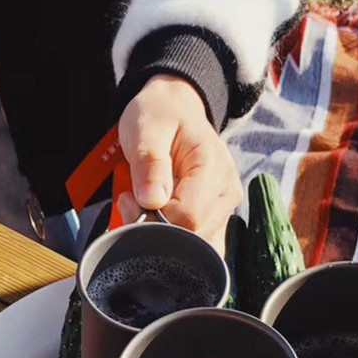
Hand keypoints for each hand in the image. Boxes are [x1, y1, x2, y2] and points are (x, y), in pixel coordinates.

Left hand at [117, 75, 242, 253]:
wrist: (175, 110)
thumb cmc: (160, 116)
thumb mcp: (145, 128)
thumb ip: (148, 163)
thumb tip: (152, 201)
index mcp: (213, 167)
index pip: (188, 217)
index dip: (154, 219)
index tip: (131, 199)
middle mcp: (226, 192)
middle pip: (193, 236)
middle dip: (156, 228)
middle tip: (132, 201)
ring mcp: (224, 209)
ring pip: (195, 247)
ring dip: (163, 236)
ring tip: (145, 205)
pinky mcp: (216, 220)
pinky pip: (196, 246)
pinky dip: (172, 239)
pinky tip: (158, 216)